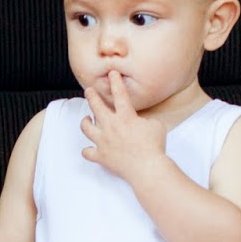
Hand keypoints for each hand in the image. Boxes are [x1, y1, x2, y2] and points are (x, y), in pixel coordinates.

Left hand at [80, 69, 167, 184]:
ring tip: (86, 119)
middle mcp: (111, 127)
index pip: (119, 94)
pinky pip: (87, 152)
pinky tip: (89, 149)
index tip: (111, 73)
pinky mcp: (101, 156)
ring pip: (86, 128)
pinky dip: (88, 150)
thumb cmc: (154, 146)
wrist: (147, 168)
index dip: (115, 82)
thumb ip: (144, 120)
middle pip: (96, 106)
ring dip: (85, 122)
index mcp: (125, 117)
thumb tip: (139, 122)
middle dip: (91, 96)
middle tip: (88, 90)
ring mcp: (103, 141)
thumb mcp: (155, 126)